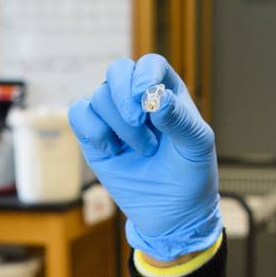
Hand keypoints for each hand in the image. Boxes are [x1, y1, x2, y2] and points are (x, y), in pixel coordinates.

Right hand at [68, 55, 222, 261]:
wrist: (172, 212)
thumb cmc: (190, 174)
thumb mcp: (196, 145)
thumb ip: (180, 119)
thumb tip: (156, 98)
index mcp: (166, 91)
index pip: (150, 64)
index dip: (145, 75)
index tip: (149, 99)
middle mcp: (137, 98)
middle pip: (117, 70)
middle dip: (123, 94)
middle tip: (138, 122)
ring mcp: (113, 117)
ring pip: (99, 96)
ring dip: (120, 125)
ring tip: (143, 150)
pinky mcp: (94, 137)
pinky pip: (79, 114)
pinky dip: (93, 129)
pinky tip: (113, 150)